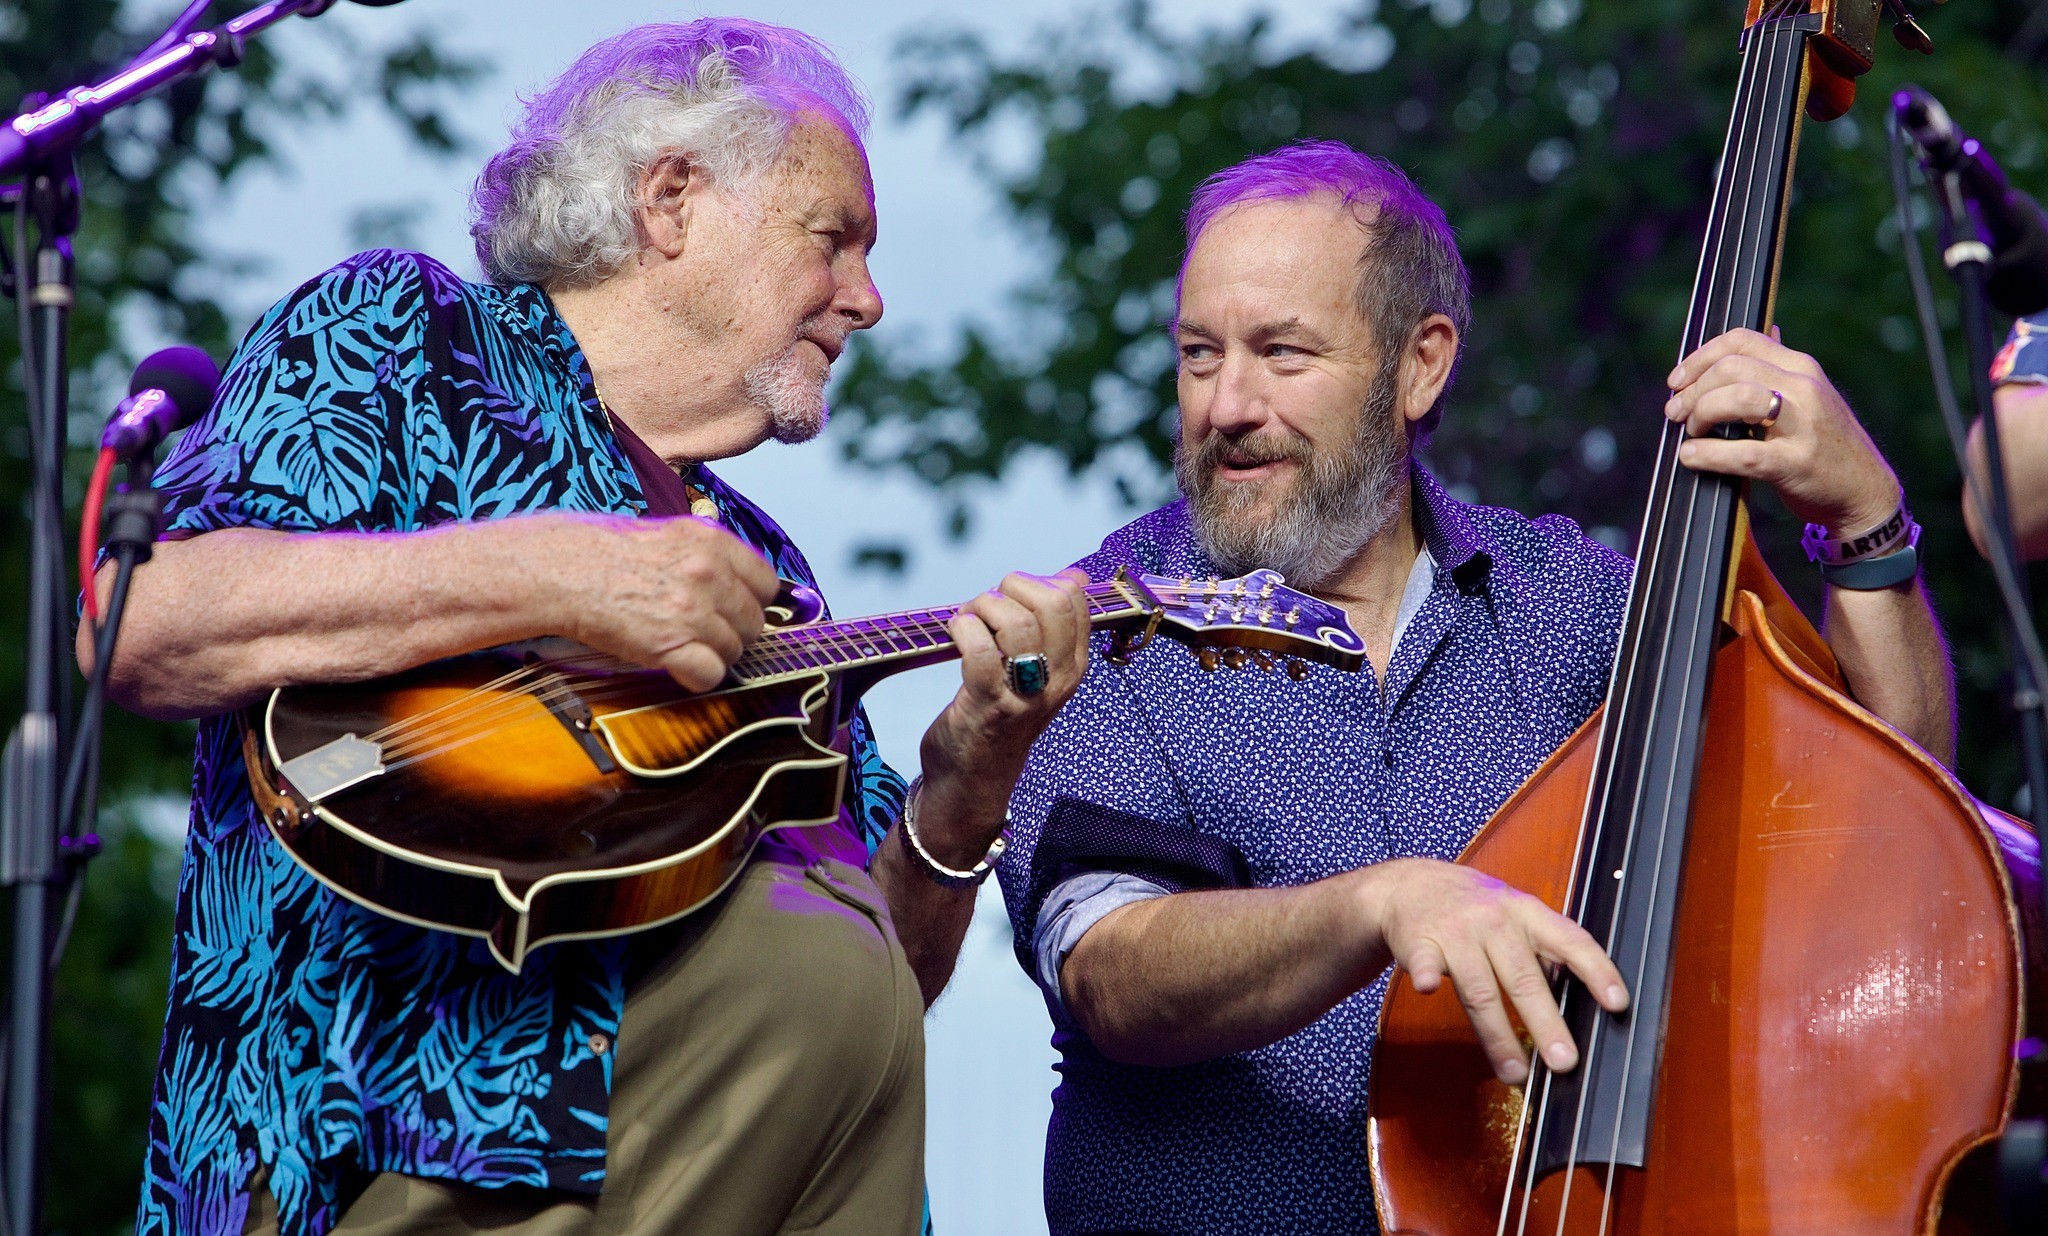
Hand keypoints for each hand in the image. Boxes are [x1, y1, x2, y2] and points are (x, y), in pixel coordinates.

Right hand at [546, 513, 779, 691]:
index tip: (737, 609)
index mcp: (713, 543)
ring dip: (713, 654)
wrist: (564, 571)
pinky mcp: (671, 644)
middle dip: (733, 632)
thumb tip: (740, 582)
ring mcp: (692, 610)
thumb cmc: (608, 553)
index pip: (766, 583)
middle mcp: (709, 574)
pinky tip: (679, 665)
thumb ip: (710, 556)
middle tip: (704, 632)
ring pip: (735, 650)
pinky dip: (698, 676)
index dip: (753, 601)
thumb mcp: (671, 534)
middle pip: (754, 622)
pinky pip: (711, 674)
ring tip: (684, 645)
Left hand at [914, 568, 1092, 866]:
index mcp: (1074, 665)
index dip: (1037, 582)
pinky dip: (962, 629)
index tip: (1011, 599)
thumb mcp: (1039, 669)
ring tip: (967, 621)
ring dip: (982, 608)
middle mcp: (1058, 679)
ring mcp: (1026, 695)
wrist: (972, 780)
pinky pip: (979, 649)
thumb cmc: (1000, 715)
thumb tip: (1075, 576)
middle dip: (1011, 589)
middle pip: (1053, 603)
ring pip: (1017, 622)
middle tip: (986, 608)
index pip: (1075, 598)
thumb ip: (1053, 624)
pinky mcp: (989, 706)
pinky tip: (955, 634)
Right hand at [1366, 858, 1628, 1084]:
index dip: (1597, 971)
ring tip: (1515, 1072)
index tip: (1617, 1003)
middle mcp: (1495, 921)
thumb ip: (1546, 951)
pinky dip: (1428, 975)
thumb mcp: (1518, 915)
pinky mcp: (1420, 942)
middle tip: (1564, 1061)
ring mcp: (1457, 931)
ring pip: (1480, 988)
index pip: (1571, 942)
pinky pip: (1425, 962)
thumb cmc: (1474, 907)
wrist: (1412, 884)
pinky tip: (1430, 989)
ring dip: (1498, 1034)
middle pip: (1523, 977)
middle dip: (1545, 1022)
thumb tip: (1582, 1002)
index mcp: (1528, 915)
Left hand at [1666, 328, 1900, 534]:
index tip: (1676, 381)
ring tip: (1692, 432)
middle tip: (1677, 414)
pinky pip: (1743, 453)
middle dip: (1693, 390)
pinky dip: (1708, 454)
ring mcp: (1802, 425)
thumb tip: (1767, 331)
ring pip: (1738, 397)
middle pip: (1731, 367)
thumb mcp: (1810, 396)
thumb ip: (1781, 368)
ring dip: (1701, 413)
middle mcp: (1804, 388)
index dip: (1699, 357)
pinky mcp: (1795, 462)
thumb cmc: (1826, 445)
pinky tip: (1692, 456)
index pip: (1741, 340)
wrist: (1865, 492)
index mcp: (1801, 368)